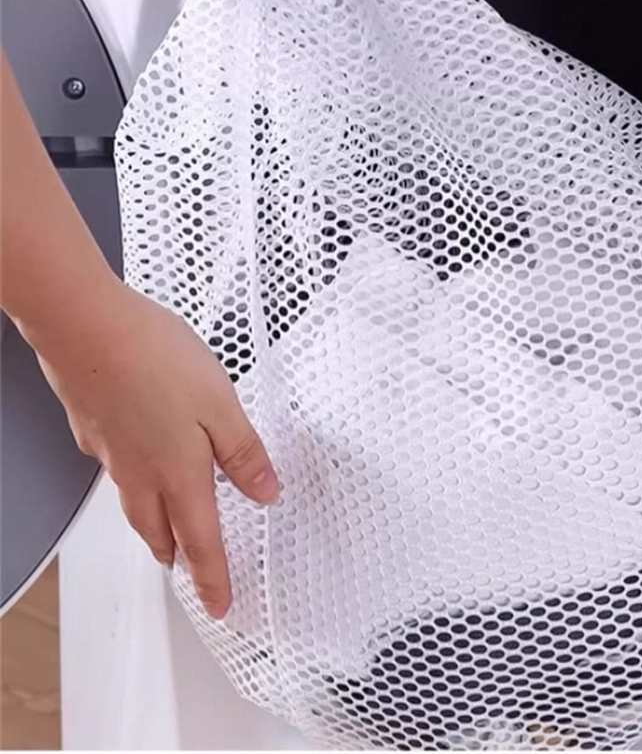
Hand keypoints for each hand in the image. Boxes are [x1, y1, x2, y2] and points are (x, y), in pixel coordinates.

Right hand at [36, 279, 278, 618]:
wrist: (84, 327)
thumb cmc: (155, 360)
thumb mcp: (221, 406)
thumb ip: (243, 452)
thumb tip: (266, 492)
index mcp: (179, 473)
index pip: (201, 542)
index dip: (212, 577)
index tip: (220, 605)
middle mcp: (140, 472)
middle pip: (160, 531)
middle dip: (179, 557)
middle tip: (192, 570)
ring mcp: (111, 452)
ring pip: (135, 506)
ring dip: (155, 526)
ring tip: (168, 531)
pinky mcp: (93, 428)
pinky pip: (118, 472)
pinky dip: (135, 485)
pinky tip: (140, 465)